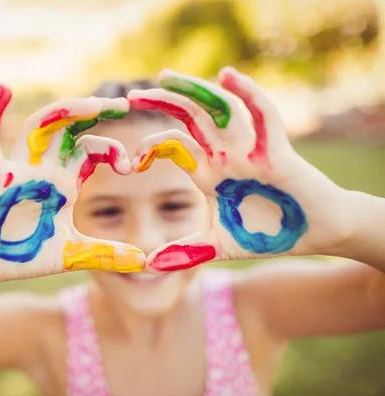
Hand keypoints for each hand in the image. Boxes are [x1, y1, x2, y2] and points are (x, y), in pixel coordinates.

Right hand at [0, 86, 144, 285]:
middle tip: (121, 106)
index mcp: (63, 181)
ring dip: (62, 112)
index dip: (111, 151)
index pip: (90, 150)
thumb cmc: (22, 256)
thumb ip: (104, 255)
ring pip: (38, 128)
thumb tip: (144, 262)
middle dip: (92, 114)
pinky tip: (2, 90)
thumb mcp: (69, 255)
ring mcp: (15, 169)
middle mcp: (42, 168)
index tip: (130, 166)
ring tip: (89, 104)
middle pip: (69, 129)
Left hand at [128, 67, 348, 271]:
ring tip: (166, 77)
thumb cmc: (270, 234)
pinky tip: (228, 76)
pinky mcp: (277, 153)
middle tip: (131, 97)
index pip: (175, 146)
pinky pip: (263, 117)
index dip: (152, 146)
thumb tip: (148, 266)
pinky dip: (248, 95)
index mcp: (210, 172)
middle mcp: (225, 155)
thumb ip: (187, 252)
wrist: (317, 235)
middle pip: (190, 118)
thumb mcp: (219, 245)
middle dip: (162, 103)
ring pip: (218, 110)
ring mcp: (250, 151)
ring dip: (193, 91)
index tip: (132, 161)